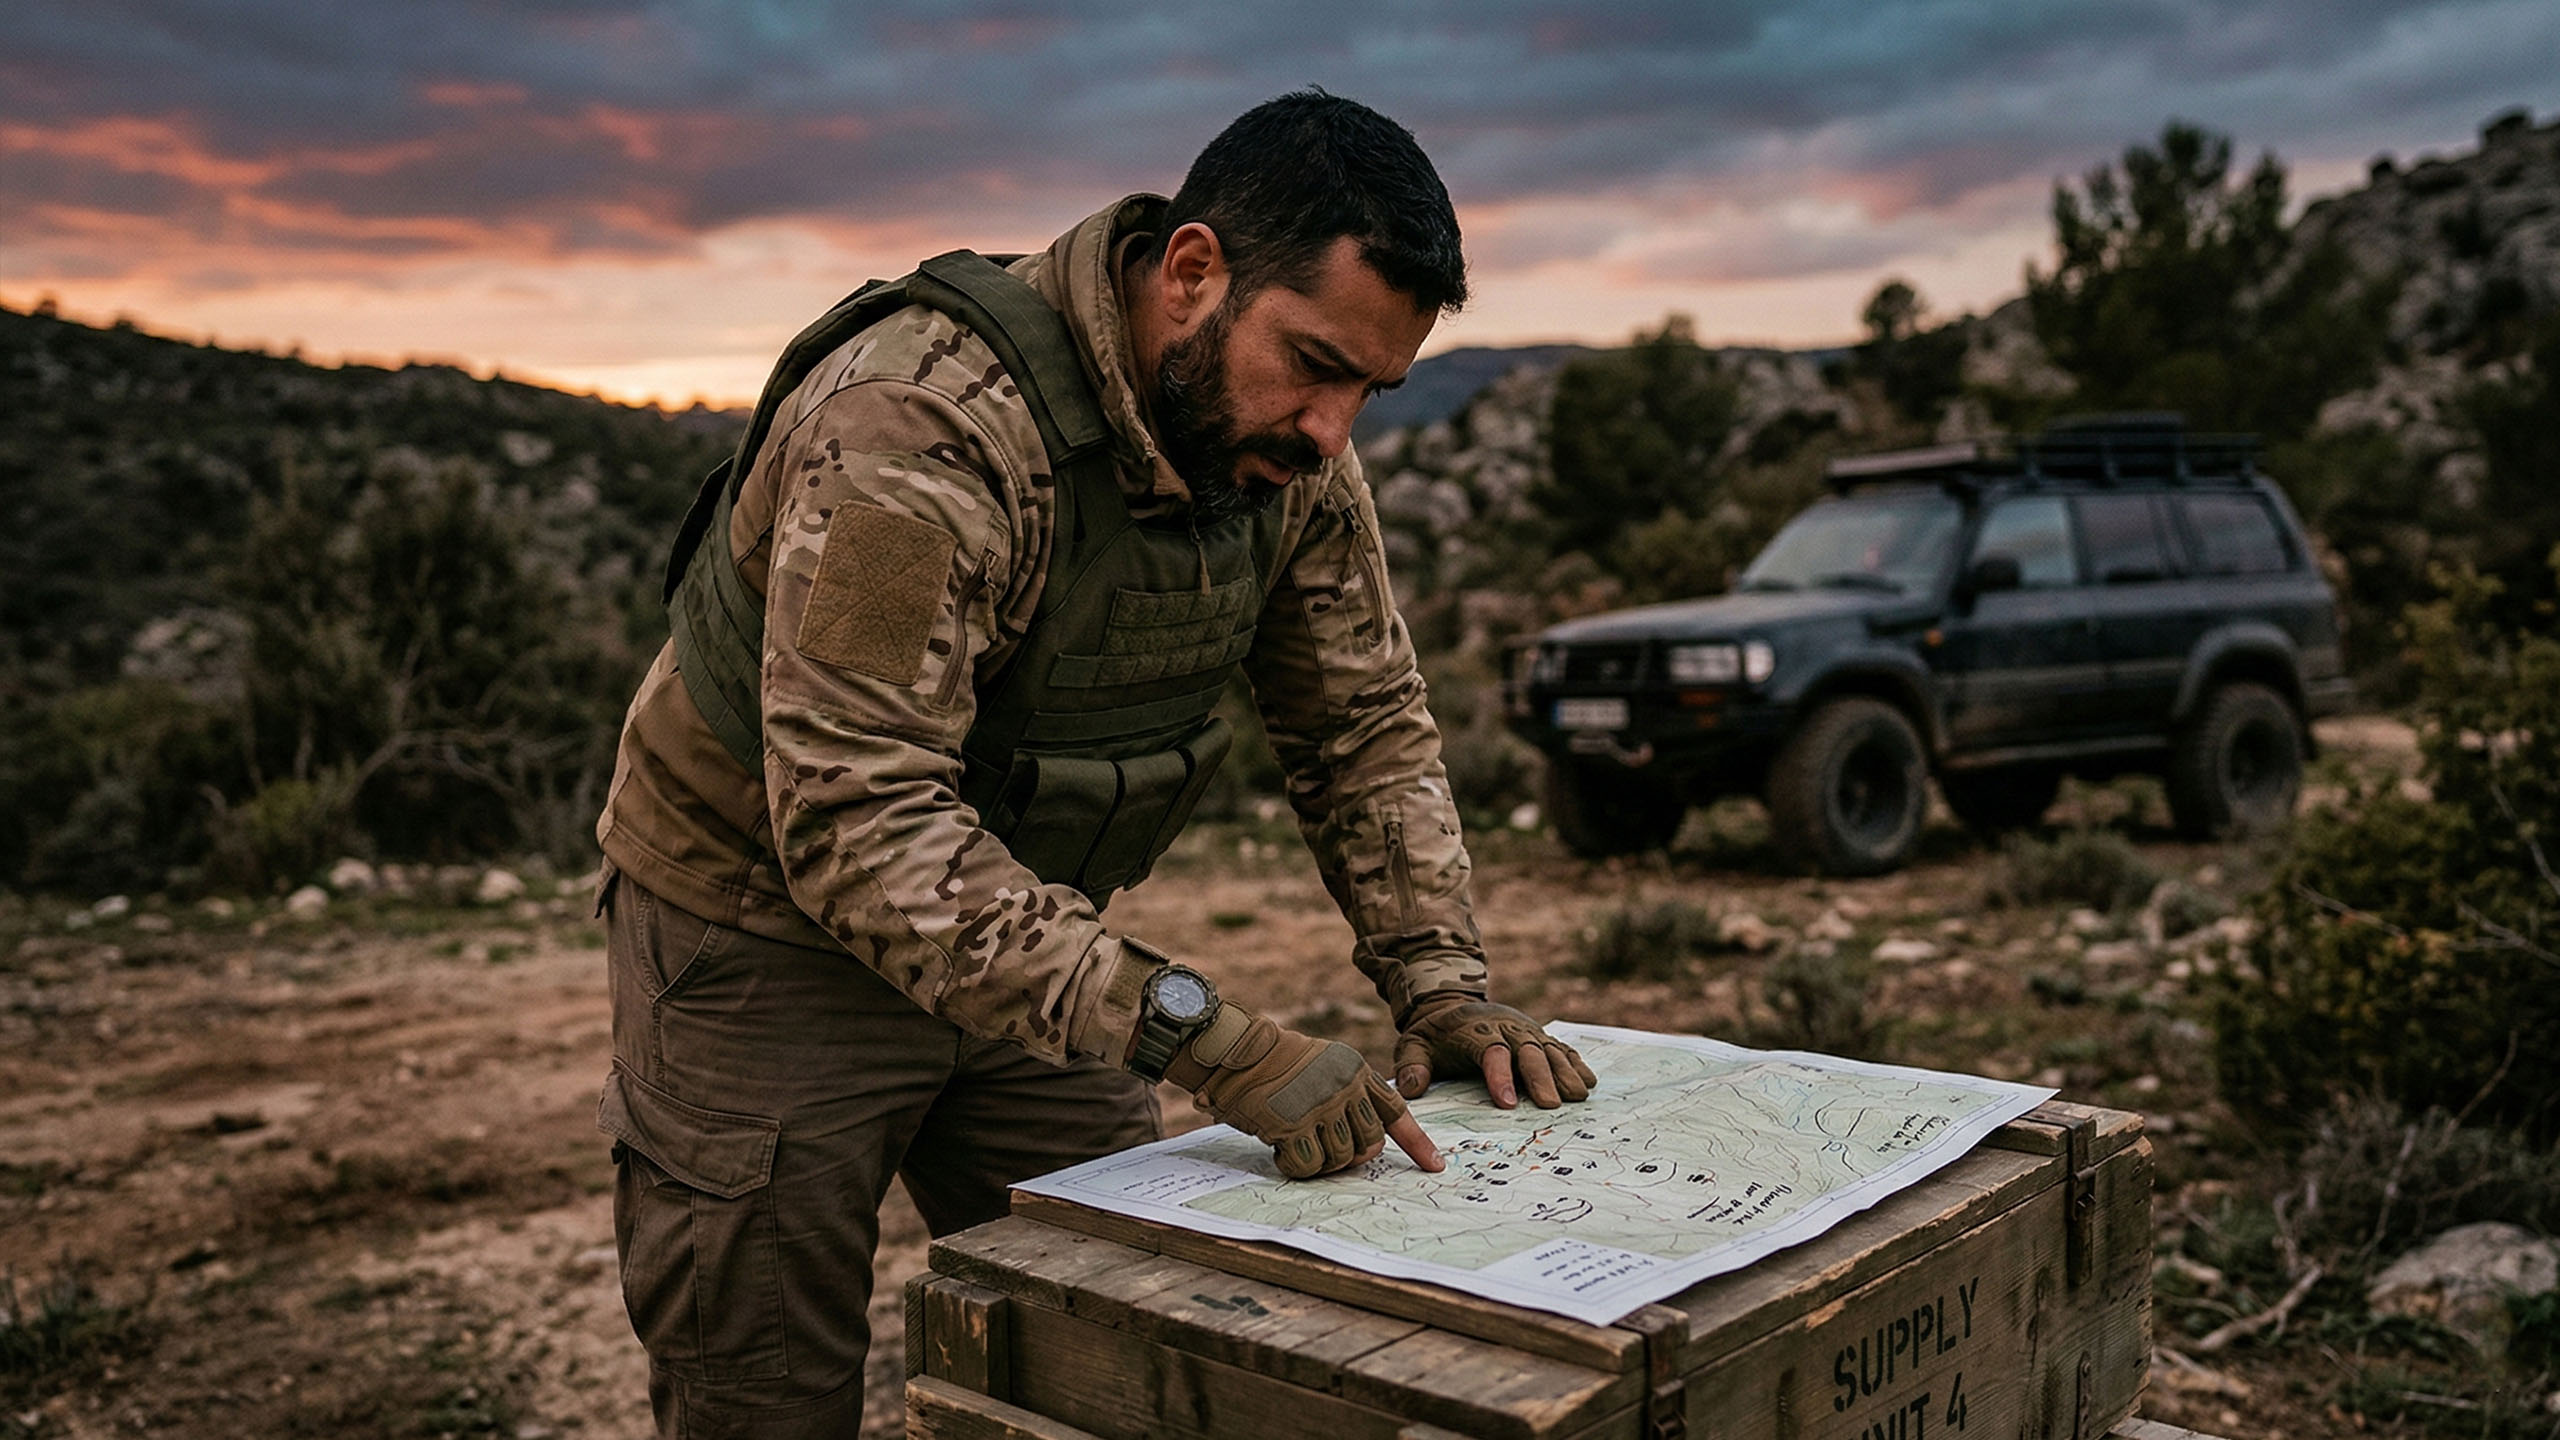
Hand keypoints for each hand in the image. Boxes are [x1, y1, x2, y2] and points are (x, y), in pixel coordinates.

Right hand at [1164, 1004, 1442, 1178]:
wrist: (1237, 1053)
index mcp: (1357, 1071)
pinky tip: (1279, 1149)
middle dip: (1350, 1156)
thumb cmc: (1277, 1066)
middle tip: (1321, 1148)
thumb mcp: (1325, 1069)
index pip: (1395, 1112)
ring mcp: (1321, 1106)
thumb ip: (1349, 1099)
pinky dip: (1294, 1167)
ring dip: (1318, 1162)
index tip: (1435, 1166)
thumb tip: (1364, 1151)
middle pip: (1369, 1146)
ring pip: (1340, 1159)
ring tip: (1296, 1142)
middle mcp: (1345, 1087)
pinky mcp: (1294, 1125)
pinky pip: (1308, 1166)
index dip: (1417, 1143)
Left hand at [1394, 997, 1596, 1108]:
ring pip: (1548, 1049)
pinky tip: (1588, 1081)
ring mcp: (1525, 1030)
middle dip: (1540, 1077)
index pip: (1491, 1053)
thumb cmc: (1433, 1034)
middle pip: (1527, 1051)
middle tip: (1552, 1105)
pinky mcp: (1537, 1035)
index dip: (1500, 1077)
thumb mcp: (1413, 1045)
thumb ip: (1411, 1066)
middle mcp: (1505, 1028)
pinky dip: (1575, 1062)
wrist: (1450, 1005)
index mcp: (1475, 1032)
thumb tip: (1411, 1090)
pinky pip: (1560, 1047)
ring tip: (1578, 1096)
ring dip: (1565, 1071)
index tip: (1507, 1103)